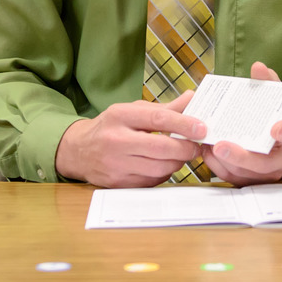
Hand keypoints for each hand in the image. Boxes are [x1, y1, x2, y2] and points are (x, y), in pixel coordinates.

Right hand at [55, 92, 205, 186]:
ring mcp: (115, 164)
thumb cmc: (111, 127)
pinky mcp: (117, 183)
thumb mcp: (132, 110)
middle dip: (185, 148)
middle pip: (161, 147)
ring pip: (159, 168)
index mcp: (120, 116)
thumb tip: (192, 98)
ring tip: (181, 155)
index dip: (184, 124)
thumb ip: (163, 108)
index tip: (203, 128)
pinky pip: (151, 181)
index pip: (158, 119)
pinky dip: (163, 174)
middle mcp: (115, 140)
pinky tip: (164, 165)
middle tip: (197, 146)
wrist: (78, 151)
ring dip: (177, 162)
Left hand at [202, 61, 281, 183]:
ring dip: (224, 161)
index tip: (275, 127)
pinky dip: (217, 166)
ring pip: (245, 174)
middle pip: (264, 164)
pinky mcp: (250, 182)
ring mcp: (266, 174)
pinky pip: (232, 178)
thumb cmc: (273, 119)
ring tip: (207, 145)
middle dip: (241, 156)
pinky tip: (206, 151)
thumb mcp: (273, 100)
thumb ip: (267, 83)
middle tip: (221, 145)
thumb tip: (258, 66)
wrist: (274, 144)